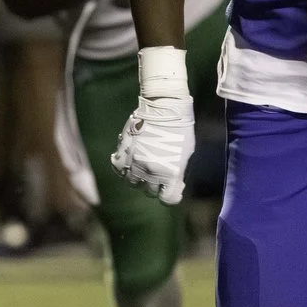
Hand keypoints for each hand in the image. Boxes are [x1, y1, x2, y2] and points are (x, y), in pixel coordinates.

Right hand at [110, 46, 194, 205]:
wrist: (163, 108)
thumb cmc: (181, 129)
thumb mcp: (186, 154)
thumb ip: (178, 171)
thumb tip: (174, 182)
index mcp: (171, 175)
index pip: (169, 199)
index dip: (171, 194)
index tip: (173, 187)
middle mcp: (152, 173)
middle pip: (151, 192)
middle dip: (156, 185)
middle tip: (159, 173)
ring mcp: (135, 164)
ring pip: (134, 183)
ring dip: (140, 178)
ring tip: (144, 167)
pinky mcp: (122, 154)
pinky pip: (119, 170)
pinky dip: (125, 168)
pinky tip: (131, 161)